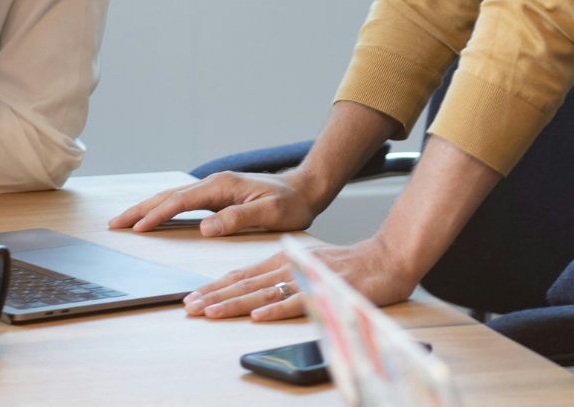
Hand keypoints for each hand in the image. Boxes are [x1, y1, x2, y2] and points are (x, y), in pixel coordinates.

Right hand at [109, 169, 324, 235]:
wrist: (304, 190)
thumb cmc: (290, 204)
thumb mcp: (269, 213)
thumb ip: (237, 219)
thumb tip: (204, 228)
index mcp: (222, 186)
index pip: (181, 201)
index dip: (157, 215)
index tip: (137, 227)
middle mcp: (214, 184)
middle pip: (168, 196)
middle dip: (140, 209)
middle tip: (115, 223)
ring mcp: (214, 188)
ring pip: (172, 197)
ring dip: (147, 208)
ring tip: (125, 220)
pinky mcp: (216, 195)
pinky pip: (182, 202)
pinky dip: (163, 208)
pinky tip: (153, 216)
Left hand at [181, 235, 419, 321]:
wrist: (384, 259)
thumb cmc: (347, 266)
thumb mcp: (305, 266)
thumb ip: (281, 277)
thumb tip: (256, 293)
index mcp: (281, 260)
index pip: (241, 275)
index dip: (215, 287)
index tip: (193, 298)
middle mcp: (287, 266)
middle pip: (244, 284)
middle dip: (214, 296)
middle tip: (188, 307)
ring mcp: (304, 278)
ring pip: (261, 292)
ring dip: (234, 303)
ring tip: (210, 312)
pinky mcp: (323, 290)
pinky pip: (296, 301)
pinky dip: (275, 308)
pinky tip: (257, 315)